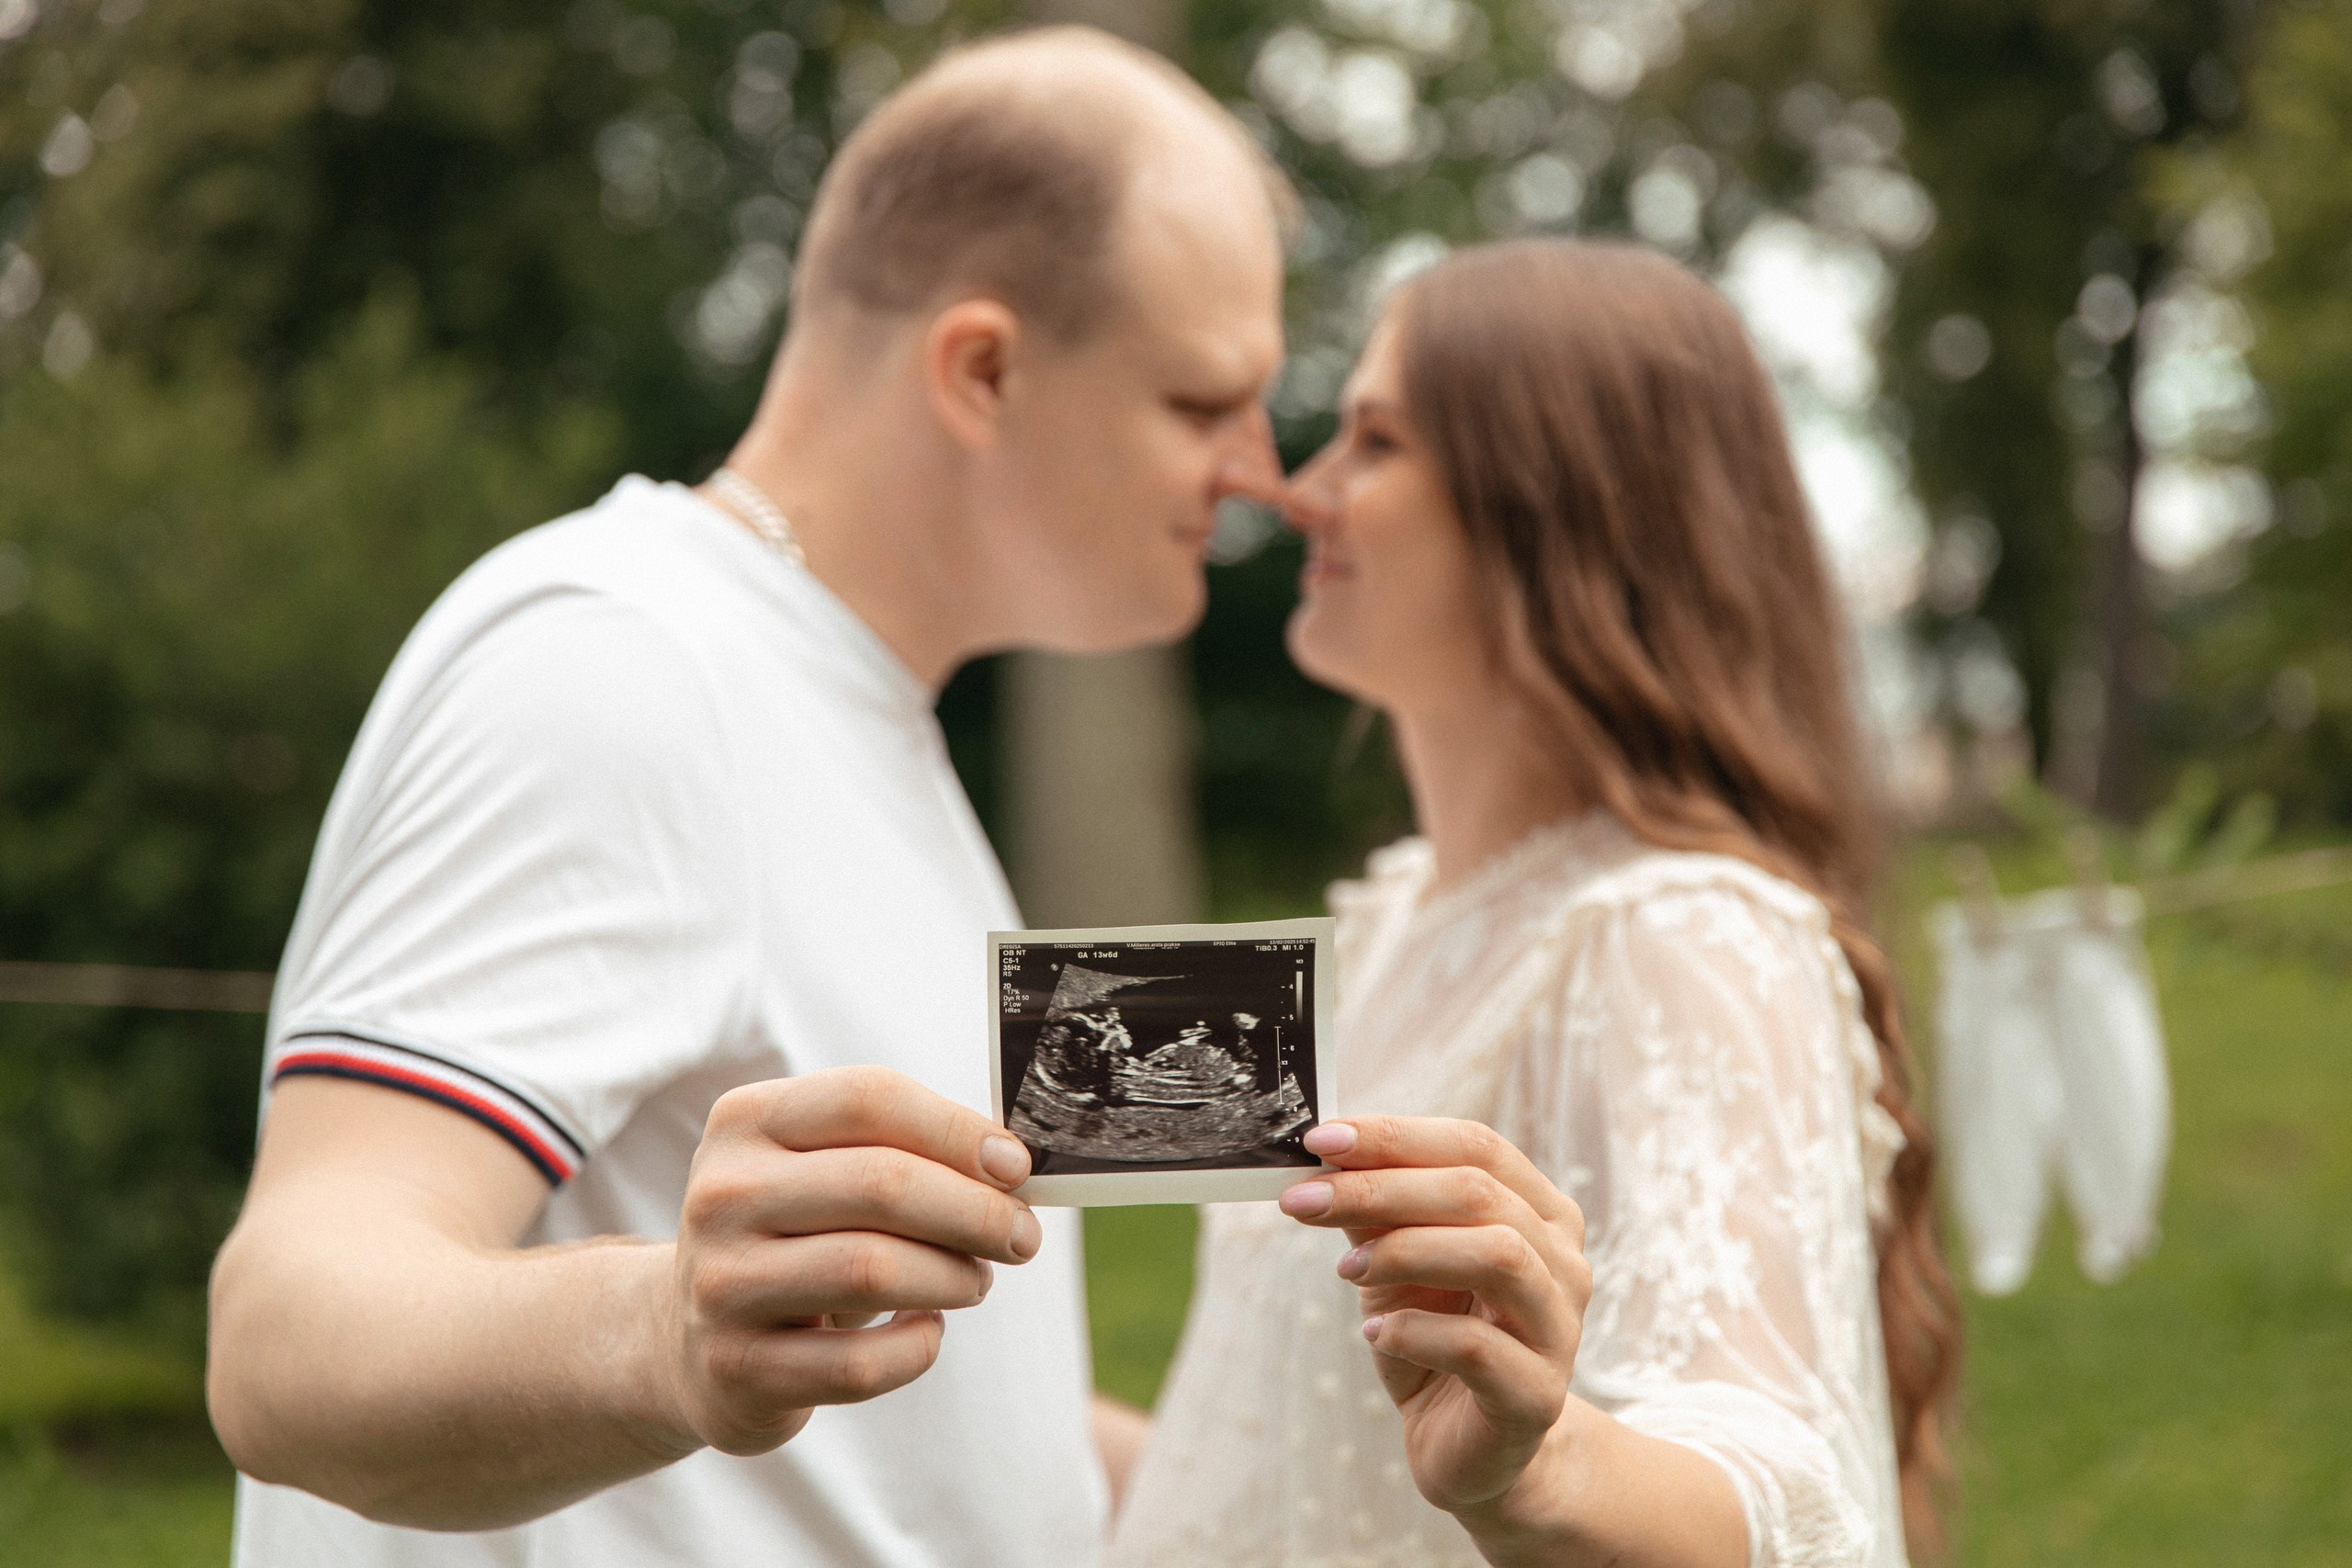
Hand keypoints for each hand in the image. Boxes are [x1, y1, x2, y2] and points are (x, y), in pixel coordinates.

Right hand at [663, 1066, 1040, 1455]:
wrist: (691, 1340)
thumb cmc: (795, 1236)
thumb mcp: (822, 1171)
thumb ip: (903, 1151)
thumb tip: (1012, 1168)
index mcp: (746, 1121)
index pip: (869, 1099)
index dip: (957, 1130)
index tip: (1017, 1167)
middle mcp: (722, 1195)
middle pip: (881, 1184)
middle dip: (976, 1212)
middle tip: (1022, 1237)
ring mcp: (720, 1285)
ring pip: (872, 1270)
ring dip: (954, 1277)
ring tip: (975, 1280)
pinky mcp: (735, 1369)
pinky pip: (860, 1363)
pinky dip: (917, 1347)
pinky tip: (926, 1330)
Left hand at [1279, 1116, 1590, 1513]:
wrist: (1469, 1448)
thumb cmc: (1435, 1338)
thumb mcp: (1398, 1264)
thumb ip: (1376, 1210)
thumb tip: (1325, 1154)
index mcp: (1540, 1214)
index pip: (1477, 1147)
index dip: (1397, 1136)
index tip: (1319, 1139)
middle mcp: (1563, 1262)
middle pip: (1480, 1195)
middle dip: (1381, 1188)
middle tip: (1304, 1200)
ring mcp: (1559, 1329)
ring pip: (1498, 1256)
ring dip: (1406, 1251)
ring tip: (1345, 1270)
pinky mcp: (1537, 1396)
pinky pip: (1477, 1347)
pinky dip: (1413, 1331)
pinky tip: (1374, 1334)